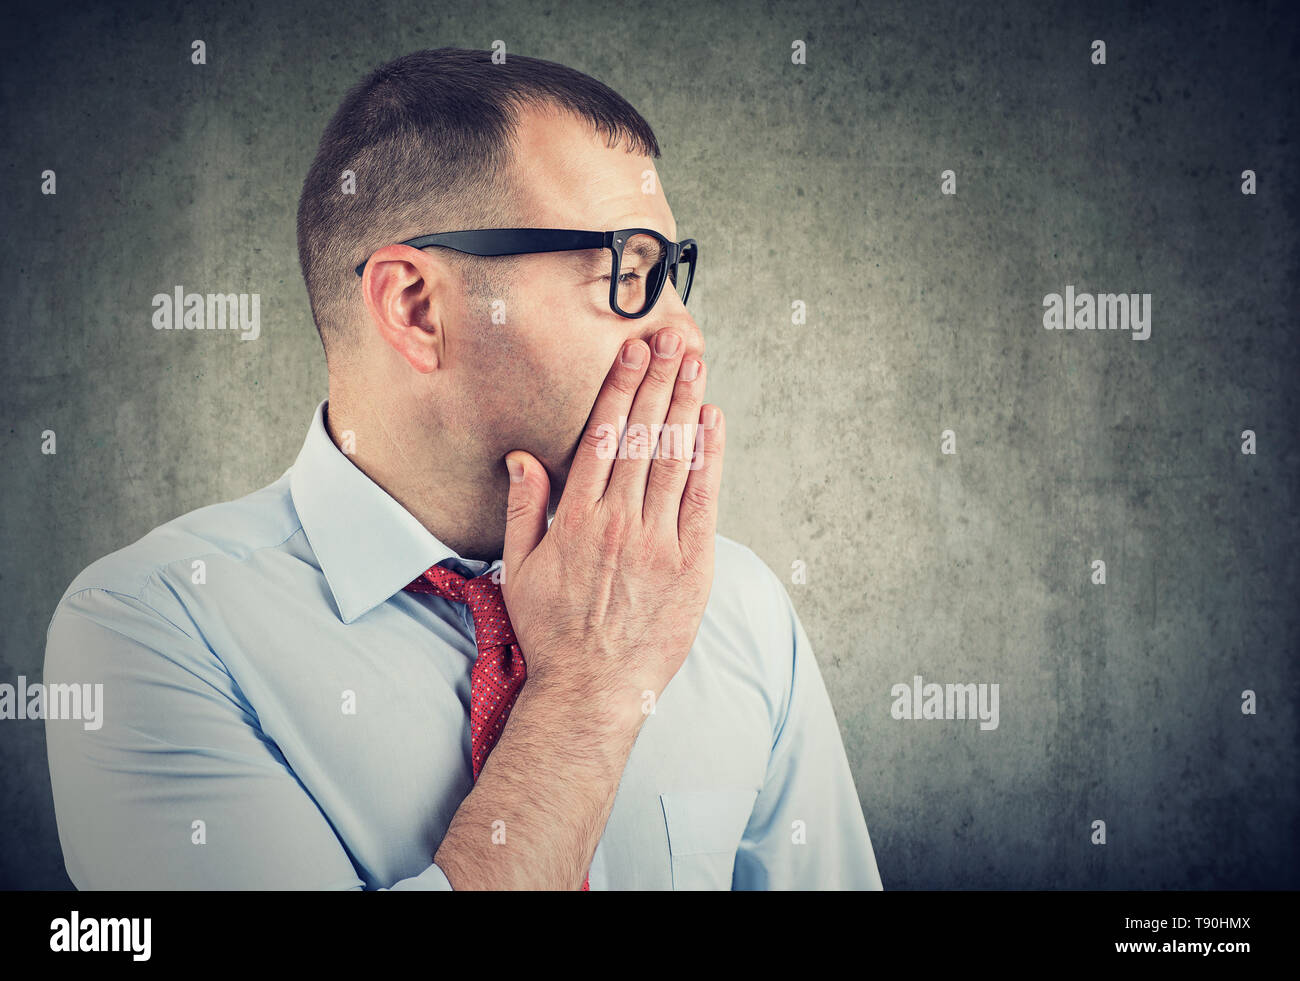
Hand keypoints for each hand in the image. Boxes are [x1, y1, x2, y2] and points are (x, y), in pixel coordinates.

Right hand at [499, 327, 723, 731]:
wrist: (592, 689)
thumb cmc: (552, 631)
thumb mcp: (518, 569)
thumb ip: (524, 508)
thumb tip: (523, 457)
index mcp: (576, 518)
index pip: (603, 436)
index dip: (620, 388)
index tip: (632, 352)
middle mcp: (619, 521)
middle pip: (643, 435)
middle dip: (658, 381)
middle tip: (672, 339)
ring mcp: (658, 542)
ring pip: (675, 458)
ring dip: (686, 406)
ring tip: (694, 364)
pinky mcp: (691, 565)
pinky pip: (703, 500)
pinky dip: (709, 457)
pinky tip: (712, 422)